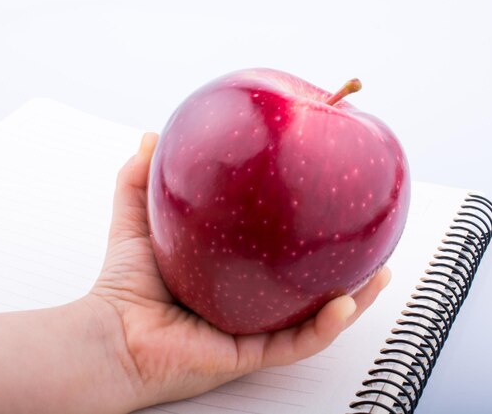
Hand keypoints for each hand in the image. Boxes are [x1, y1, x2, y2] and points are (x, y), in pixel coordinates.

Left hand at [88, 132, 391, 410]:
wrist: (110, 336)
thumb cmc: (123, 286)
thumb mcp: (138, 221)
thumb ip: (140, 179)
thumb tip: (151, 136)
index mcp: (234, 281)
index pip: (280, 260)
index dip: (308, 240)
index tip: (330, 210)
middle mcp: (250, 308)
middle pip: (309, 291)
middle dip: (345, 270)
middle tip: (372, 243)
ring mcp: (254, 334)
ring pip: (316, 321)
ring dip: (355, 301)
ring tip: (381, 273)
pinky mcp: (249, 357)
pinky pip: (297, 344)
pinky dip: (325, 326)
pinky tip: (346, 301)